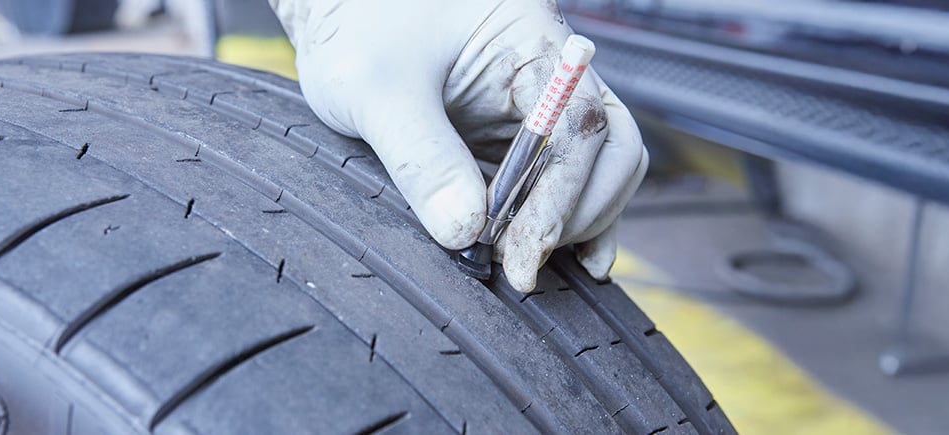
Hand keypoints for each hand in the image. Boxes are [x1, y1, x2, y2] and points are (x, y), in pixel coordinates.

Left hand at [270, 0, 647, 290]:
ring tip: (530, 269)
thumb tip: (464, 231)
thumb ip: (421, 156)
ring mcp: (533, 109)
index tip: (523, 254)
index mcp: (528, 41)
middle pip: (610, 148)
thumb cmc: (357, 25)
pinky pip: (557, 182)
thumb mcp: (374, 87)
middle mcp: (546, 74)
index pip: (577, 123)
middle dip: (577, 213)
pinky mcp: (510, 139)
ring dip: (575, 223)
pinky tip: (549, 259)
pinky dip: (559, 221)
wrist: (337, 10)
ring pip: (595, 170)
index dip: (559, 197)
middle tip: (523, 265)